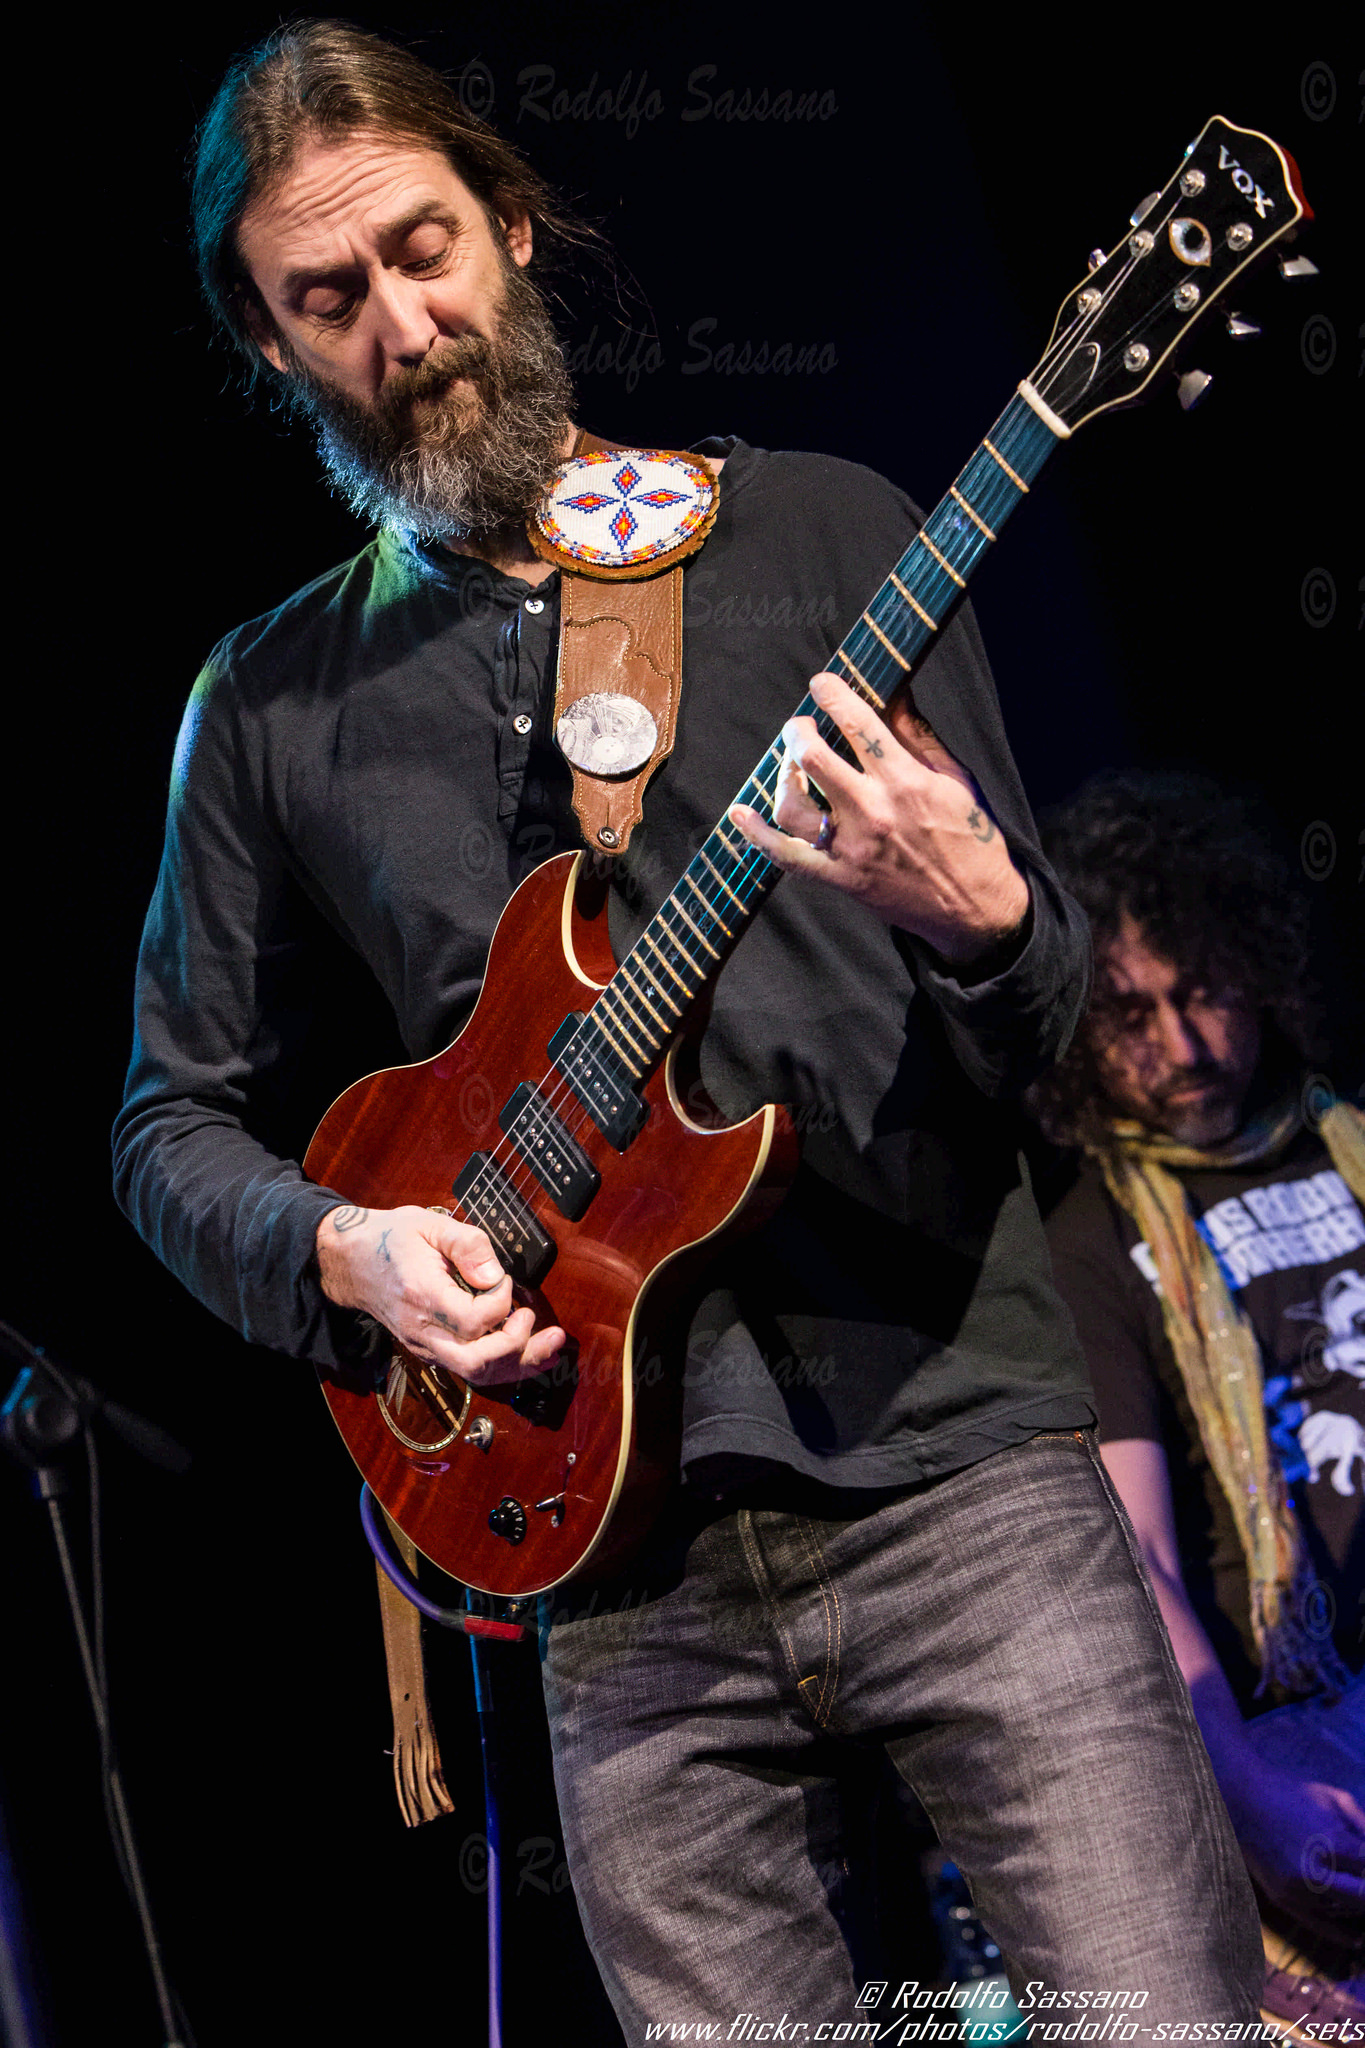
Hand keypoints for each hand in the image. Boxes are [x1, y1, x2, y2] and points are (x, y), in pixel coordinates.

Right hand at [315, 1203, 564, 1386]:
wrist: (350, 1260)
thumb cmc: (390, 1239)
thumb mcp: (428, 1224)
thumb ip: (467, 1244)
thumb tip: (495, 1276)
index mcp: (422, 1297)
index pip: (475, 1320)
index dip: (502, 1300)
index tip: (504, 1278)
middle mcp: (422, 1331)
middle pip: (477, 1363)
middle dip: (520, 1349)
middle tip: (543, 1323)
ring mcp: (424, 1346)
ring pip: (475, 1374)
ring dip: (519, 1365)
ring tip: (553, 1348)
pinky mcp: (430, 1350)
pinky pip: (469, 1369)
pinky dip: (502, 1364)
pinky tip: (529, 1350)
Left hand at [729, 672, 1027, 963]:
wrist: (976, 908)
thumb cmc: (973, 838)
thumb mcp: (956, 778)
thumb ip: (918, 735)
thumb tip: (894, 693)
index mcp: (906, 780)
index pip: (857, 723)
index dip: (832, 694)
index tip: (822, 684)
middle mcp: (874, 811)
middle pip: (813, 757)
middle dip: (798, 731)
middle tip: (800, 726)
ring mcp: (852, 848)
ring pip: (792, 804)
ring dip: (782, 776)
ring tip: (791, 767)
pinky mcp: (842, 879)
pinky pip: (786, 856)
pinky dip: (757, 835)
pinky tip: (741, 814)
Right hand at [1231, 1766, 1364, 1938]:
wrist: (1241, 1801)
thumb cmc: (1291, 1794)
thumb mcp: (1333, 1798)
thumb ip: (1363, 1824)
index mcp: (1331, 1842)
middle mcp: (1315, 1871)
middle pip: (1363, 1897)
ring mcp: (1297, 1889)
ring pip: (1345, 1912)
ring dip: (1357, 1905)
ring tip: (1358, 1894)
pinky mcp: (1283, 1900)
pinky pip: (1320, 1926)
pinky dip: (1342, 1933)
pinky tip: (1357, 1938)